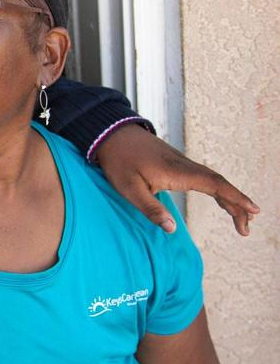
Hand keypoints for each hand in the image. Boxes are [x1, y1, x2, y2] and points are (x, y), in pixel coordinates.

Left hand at [96, 124, 258, 235]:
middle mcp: (185, 166)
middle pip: (219, 184)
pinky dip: (217, 190)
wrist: (111, 134)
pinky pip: (204, 177)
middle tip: (246, 229)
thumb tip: (172, 230)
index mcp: (177, 172)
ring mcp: (182, 163)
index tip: (253, 210)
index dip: (236, 198)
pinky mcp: (176, 164)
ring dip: (229, 199)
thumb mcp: (128, 188)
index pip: (215, 185)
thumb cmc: (118, 161)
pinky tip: (221, 200)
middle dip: (237, 204)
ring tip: (241, 220)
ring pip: (213, 180)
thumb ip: (150, 209)